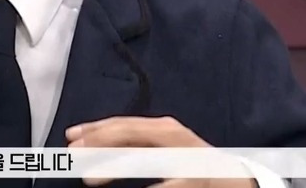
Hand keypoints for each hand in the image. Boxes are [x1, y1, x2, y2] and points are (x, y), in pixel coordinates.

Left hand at [65, 116, 255, 187]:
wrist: (235, 177)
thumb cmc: (190, 161)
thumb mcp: (161, 147)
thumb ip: (133, 145)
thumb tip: (92, 147)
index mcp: (162, 128)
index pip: (123, 124)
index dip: (95, 129)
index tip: (70, 136)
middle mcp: (173, 137)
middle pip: (129, 135)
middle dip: (98, 144)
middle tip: (74, 155)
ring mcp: (185, 158)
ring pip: (143, 159)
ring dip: (113, 168)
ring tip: (89, 179)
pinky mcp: (194, 179)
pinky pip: (167, 185)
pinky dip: (151, 187)